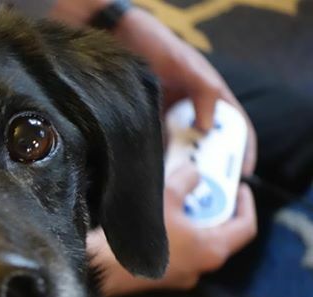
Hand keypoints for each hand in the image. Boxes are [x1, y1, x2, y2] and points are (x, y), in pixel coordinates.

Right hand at [88, 163, 256, 296]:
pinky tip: (160, 222)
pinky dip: (177, 236)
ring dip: (192, 222)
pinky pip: (179, 253)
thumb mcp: (166, 197)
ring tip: (178, 202)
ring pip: (197, 244)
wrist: (104, 267)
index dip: (246, 204)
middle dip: (212, 209)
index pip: (245, 227)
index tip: (239, 187)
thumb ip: (186, 180)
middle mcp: (202, 266)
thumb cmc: (140, 234)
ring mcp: (183, 275)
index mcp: (212, 249)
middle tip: (203, 190)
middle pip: (219, 235)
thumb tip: (193, 174)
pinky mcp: (163, 279)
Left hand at [110, 8, 256, 173]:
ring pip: (181, 148)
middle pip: (207, 143)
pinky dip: (157, 160)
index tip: (244, 171)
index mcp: (210, 96)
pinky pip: (155, 146)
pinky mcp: (146, 124)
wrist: (118, 42)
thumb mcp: (187, 68)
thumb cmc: (157, 46)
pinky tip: (156, 177)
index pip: (235, 125)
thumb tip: (206, 128)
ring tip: (182, 188)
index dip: (243, 148)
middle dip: (210, 165)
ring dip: (182, 167)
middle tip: (210, 188)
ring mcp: (168, 118)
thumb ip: (203, 93)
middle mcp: (191, 110)